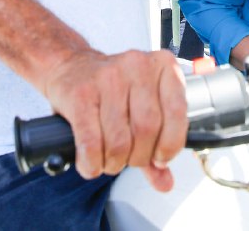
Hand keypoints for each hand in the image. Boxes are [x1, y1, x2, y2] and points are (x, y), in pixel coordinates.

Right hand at [44, 49, 186, 190]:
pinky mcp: (81, 94)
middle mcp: (137, 66)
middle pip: (147, 129)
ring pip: (119, 140)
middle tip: (130, 159)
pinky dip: (93, 163)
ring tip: (110, 159)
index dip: (170, 144)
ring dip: (114, 162)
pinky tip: (92, 162)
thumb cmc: (113, 87)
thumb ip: (157, 144)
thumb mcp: (142, 107)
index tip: (160, 158)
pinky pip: (91, 142)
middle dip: (139, 157)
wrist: (72, 67)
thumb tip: (165, 182)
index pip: (177, 112)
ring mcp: (108, 77)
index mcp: (163, 66)